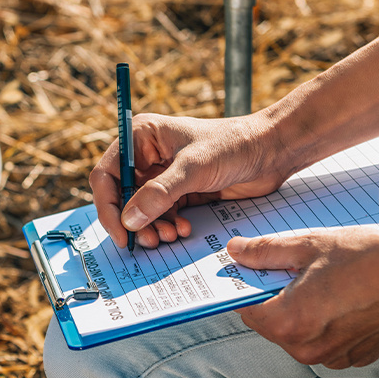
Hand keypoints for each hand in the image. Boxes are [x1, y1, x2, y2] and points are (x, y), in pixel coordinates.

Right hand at [89, 112, 286, 248]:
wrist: (271, 151)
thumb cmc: (234, 144)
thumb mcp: (194, 168)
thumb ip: (159, 193)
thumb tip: (128, 220)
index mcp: (141, 137)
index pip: (107, 174)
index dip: (108, 205)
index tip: (120, 232)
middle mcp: (146, 155)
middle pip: (121, 196)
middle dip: (132, 221)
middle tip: (146, 241)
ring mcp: (162, 175)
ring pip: (140, 210)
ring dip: (150, 227)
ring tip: (168, 237)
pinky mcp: (179, 192)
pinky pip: (160, 215)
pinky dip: (166, 226)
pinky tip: (182, 229)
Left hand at [228, 227, 378, 368]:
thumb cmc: (370, 256)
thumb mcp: (310, 245)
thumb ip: (266, 252)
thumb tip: (236, 251)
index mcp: (290, 322)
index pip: (247, 310)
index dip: (247, 287)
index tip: (252, 270)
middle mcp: (308, 348)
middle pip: (270, 324)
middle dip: (274, 298)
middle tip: (293, 269)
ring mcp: (333, 356)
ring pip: (297, 335)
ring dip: (299, 312)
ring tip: (323, 282)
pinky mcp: (355, 357)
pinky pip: (324, 341)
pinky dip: (325, 323)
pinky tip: (342, 298)